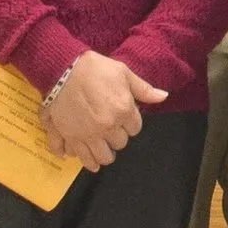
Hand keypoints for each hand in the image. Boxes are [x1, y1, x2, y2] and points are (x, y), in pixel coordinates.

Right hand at [41, 51, 157, 171]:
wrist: (64, 69)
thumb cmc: (95, 68)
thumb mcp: (123, 72)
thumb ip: (143, 89)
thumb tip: (163, 96)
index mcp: (124, 110)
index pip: (135, 129)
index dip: (130, 123)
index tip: (123, 117)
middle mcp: (108, 126)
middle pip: (120, 144)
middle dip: (117, 137)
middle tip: (111, 128)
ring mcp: (89, 134)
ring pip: (103, 157)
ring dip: (104, 154)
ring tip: (102, 147)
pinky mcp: (71, 137)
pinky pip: (82, 157)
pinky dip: (85, 160)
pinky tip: (88, 158)